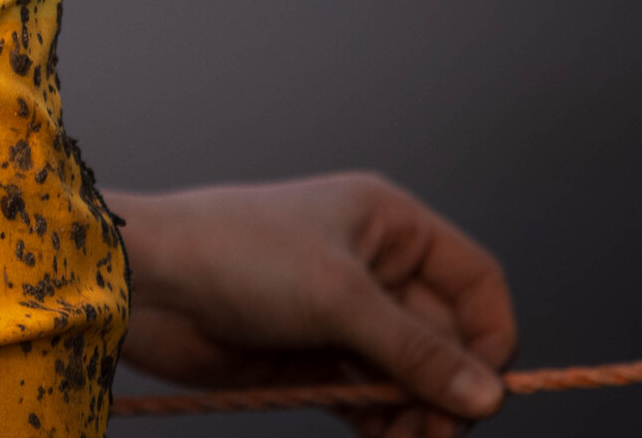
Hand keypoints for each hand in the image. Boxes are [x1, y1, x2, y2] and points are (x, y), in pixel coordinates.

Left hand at [108, 172, 516, 437]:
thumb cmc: (241, 257)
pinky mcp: (317, 359)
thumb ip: (415, 351)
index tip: (479, 393)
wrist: (150, 285)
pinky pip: (374, 399)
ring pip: (413, 377)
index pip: (476, 283)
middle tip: (432, 434)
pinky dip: (385, 424)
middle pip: (448, 340)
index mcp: (389, 224)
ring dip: (418, 416)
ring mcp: (346, 316)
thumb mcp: (338, 298)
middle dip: (448, 391)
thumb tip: (490, 396)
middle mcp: (375, 266)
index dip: (490, 339)